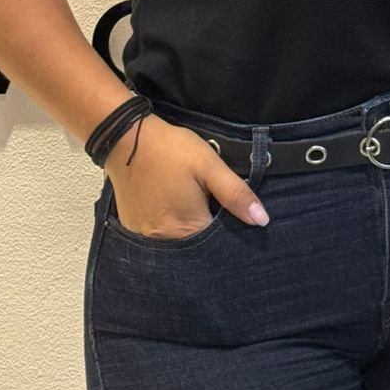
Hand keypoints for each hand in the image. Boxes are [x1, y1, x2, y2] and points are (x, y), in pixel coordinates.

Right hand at [105, 114, 268, 237]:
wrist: (127, 139)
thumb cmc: (171, 151)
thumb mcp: (210, 166)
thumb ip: (235, 194)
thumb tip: (262, 220)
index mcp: (186, 229)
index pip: (217, 248)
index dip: (230, 235)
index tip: (235, 220)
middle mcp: (163, 242)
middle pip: (196, 250)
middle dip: (209, 237)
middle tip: (213, 208)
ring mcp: (145, 238)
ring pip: (177, 245)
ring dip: (189, 232)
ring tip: (194, 206)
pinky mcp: (134, 228)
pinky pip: (159, 238)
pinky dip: (170, 228)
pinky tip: (174, 208)